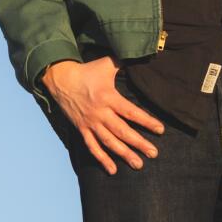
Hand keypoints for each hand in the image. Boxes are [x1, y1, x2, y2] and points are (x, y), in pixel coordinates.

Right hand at [41, 56, 165, 174]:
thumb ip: (123, 62)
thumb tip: (140, 51)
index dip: (146, 121)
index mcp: (109, 98)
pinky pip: (92, 147)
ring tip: (138, 164)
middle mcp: (100, 113)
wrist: (61, 79)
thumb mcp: (106, 64)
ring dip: (123, 154)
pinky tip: (113, 170)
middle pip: (122, 131)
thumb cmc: (87, 72)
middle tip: (153, 153)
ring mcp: (90, 123)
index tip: (160, 130)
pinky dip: (102, 159)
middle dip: (139, 143)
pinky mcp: (82, 129)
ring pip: (109, 142)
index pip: (131, 112)